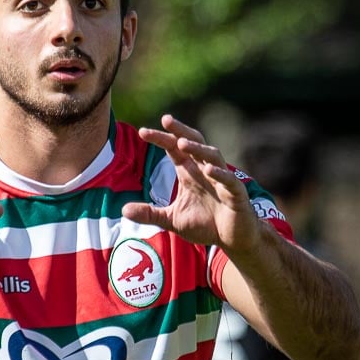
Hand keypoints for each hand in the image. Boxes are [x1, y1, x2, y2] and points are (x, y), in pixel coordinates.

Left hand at [122, 115, 261, 250]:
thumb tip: (123, 211)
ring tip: (182, 143)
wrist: (232, 240)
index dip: (161, 139)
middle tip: (166, 120)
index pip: (173, 149)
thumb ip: (150, 213)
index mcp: (190, 172)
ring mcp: (222, 179)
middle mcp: (205, 170)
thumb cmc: (206, 225)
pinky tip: (208, 169)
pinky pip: (228, 179)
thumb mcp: (172, 220)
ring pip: (212, 156)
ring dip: (198, 149)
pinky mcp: (236, 193)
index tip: (142, 132)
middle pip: (193, 143)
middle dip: (180, 131)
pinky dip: (220, 173)